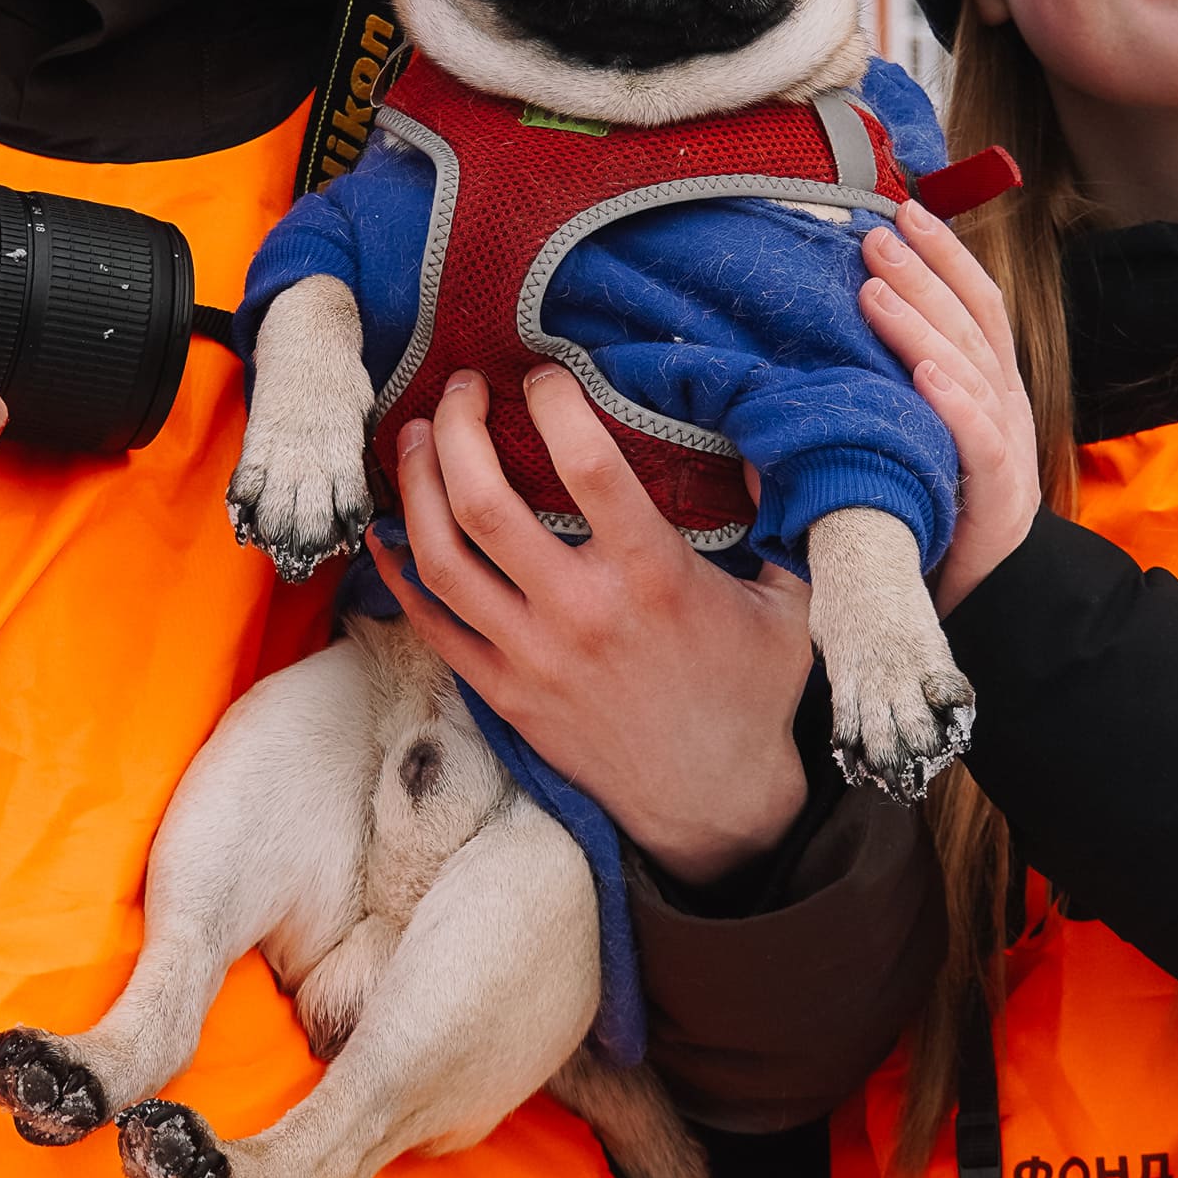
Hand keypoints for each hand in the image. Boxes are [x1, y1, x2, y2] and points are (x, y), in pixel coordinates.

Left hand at [380, 364, 815, 885]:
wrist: (714, 804)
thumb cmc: (752, 695)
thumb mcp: (790, 605)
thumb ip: (778, 522)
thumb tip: (763, 446)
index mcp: (653, 575)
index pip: (588, 465)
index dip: (554, 403)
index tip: (542, 373)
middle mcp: (582, 611)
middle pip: (485, 502)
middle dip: (456, 428)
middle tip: (458, 390)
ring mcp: (533, 656)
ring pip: (444, 557)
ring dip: (417, 487)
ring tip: (414, 440)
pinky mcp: (504, 694)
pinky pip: (431, 626)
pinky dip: (399, 572)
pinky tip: (387, 529)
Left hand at [861, 202, 1046, 610]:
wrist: (998, 601)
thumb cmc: (944, 517)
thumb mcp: (913, 443)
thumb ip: (876, 403)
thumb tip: (798, 371)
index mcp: (987, 387)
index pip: (974, 304)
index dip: (944, 255)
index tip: (903, 211)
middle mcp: (1002, 404)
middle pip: (968, 320)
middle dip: (924, 270)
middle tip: (876, 231)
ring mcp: (1006, 446)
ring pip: (968, 368)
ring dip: (922, 322)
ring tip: (875, 287)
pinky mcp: (999, 494)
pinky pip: (979, 440)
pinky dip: (954, 403)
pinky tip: (925, 373)